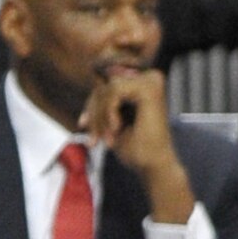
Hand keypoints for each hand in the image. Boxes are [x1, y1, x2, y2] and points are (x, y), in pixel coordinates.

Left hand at [85, 69, 193, 221]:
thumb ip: (105, 97)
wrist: (154, 165)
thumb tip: (92, 72)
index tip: (83, 124)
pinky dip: (108, 112)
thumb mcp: (111, 118)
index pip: (106, 83)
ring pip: (107, 88)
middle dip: (93, 112)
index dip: (91, 104)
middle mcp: (151, 78)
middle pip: (104, 84)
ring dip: (100, 116)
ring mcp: (151, 82)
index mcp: (145, 84)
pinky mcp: (149, 90)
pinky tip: (116, 129)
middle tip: (93, 138)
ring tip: (105, 138)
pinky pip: (113, 92)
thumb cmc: (136, 147)